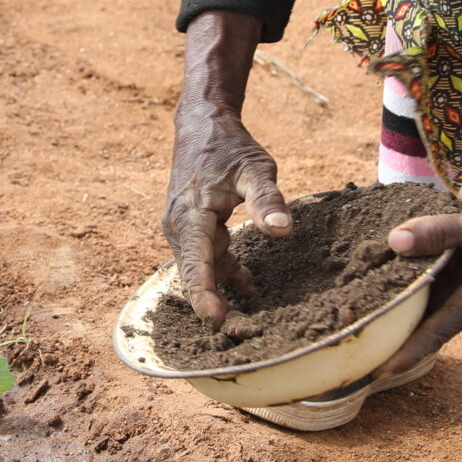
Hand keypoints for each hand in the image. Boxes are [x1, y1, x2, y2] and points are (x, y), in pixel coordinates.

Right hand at [163, 11, 291, 326]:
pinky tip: (249, 289)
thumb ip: (267, 200)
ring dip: (220, 297)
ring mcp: (182, 231)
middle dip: (217, 309)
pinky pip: (206, 261)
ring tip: (249, 325)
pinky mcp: (191, 230)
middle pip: (196, 278)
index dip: (205, 297)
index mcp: (190, 216)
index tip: (218, 322)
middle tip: (247, 336)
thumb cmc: (229, 146)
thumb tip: (282, 232)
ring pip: (200, 273)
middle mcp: (179, 229)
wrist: (201, 124)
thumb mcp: (255, 168)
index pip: (196, 266)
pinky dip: (224, 277)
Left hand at [370, 130, 461, 379]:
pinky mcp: (445, 272)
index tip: (378, 372)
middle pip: (424, 329)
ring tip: (352, 332)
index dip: (407, 353)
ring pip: (418, 309)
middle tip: (354, 357)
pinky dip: (395, 290)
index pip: (436, 334)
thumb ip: (439, 232)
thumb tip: (397, 241)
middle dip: (393, 343)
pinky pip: (416, 286)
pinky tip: (366, 293)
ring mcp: (456, 288)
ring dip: (391, 318)